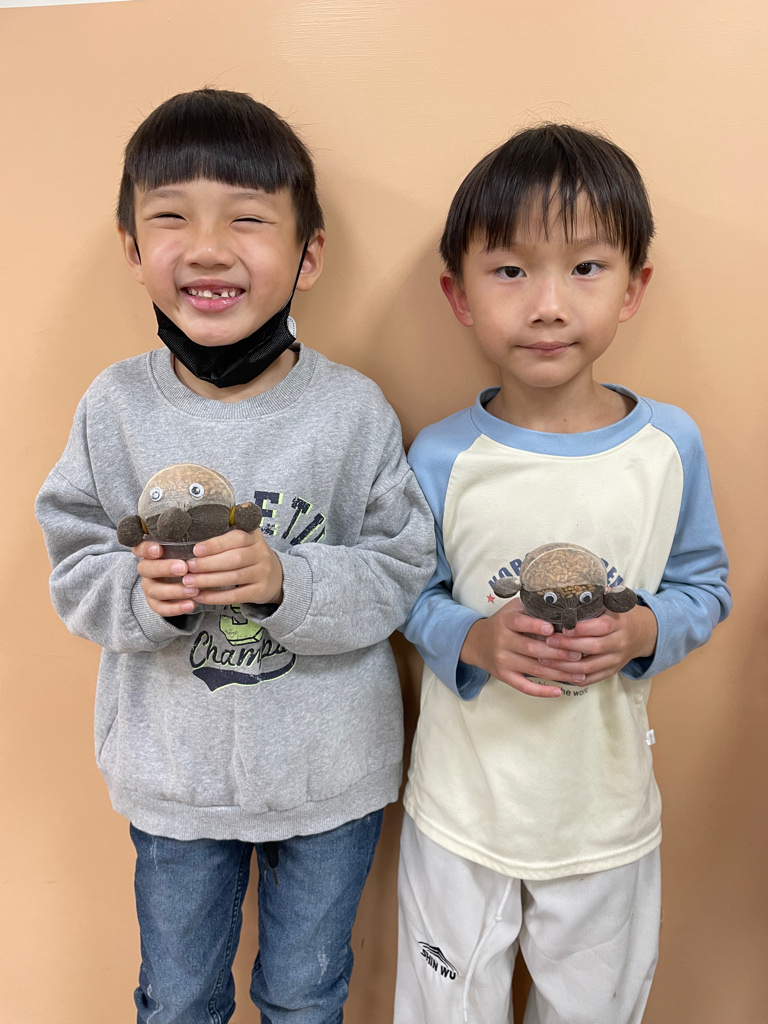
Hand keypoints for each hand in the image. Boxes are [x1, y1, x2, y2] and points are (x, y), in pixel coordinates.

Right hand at [133, 540, 197, 617]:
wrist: (188, 581)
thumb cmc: (187, 559)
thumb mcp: (186, 550)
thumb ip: (186, 546)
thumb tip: (200, 543)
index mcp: (150, 553)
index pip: (140, 548)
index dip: (146, 549)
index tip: (158, 549)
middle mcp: (146, 569)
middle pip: (146, 568)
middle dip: (164, 568)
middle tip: (183, 568)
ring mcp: (149, 587)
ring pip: (154, 590)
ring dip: (175, 590)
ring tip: (194, 591)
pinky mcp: (154, 603)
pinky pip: (161, 608)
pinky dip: (176, 608)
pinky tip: (191, 605)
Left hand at [181, 529, 283, 606]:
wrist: (275, 576)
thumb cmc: (250, 557)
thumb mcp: (244, 542)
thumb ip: (225, 539)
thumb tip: (193, 544)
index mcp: (254, 537)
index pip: (236, 538)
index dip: (216, 544)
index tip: (196, 550)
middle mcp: (262, 554)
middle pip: (234, 559)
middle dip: (208, 564)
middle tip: (189, 568)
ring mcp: (263, 573)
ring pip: (234, 577)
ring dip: (209, 580)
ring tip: (190, 582)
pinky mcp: (260, 591)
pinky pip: (236, 595)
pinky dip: (216, 597)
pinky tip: (201, 596)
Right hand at [461, 600, 588, 698]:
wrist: (478, 643)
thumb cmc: (503, 624)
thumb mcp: (513, 609)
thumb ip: (532, 607)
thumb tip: (563, 605)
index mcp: (506, 621)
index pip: (520, 623)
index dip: (535, 626)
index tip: (552, 629)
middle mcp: (502, 641)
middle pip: (531, 648)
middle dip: (557, 652)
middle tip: (577, 655)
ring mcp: (503, 660)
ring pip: (533, 668)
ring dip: (558, 673)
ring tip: (578, 674)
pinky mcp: (504, 676)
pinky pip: (524, 686)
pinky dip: (541, 691)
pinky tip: (558, 692)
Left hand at [538, 604, 657, 685]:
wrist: (642, 634)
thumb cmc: (619, 616)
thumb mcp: (613, 603)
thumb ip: (598, 597)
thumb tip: (577, 584)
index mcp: (618, 623)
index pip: (600, 627)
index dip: (581, 628)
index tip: (562, 627)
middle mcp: (619, 642)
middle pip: (594, 647)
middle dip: (568, 646)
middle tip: (548, 642)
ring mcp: (616, 659)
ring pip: (590, 666)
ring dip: (566, 666)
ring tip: (545, 660)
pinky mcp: (612, 671)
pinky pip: (593, 678)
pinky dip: (576, 678)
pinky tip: (559, 674)